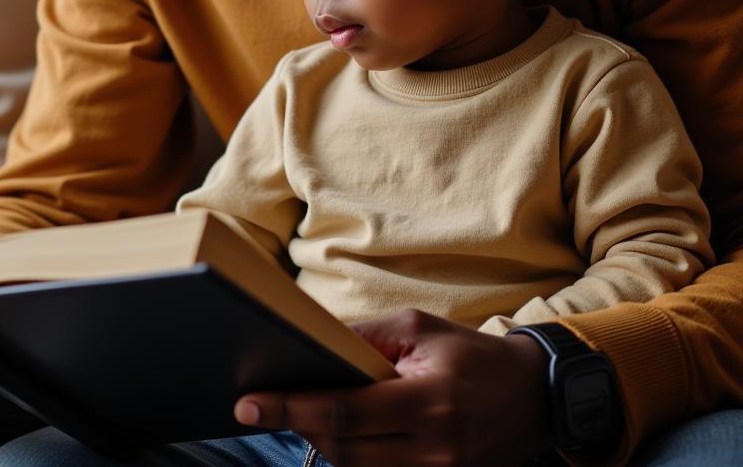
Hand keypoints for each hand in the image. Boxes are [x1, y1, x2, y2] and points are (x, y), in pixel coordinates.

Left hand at [234, 309, 551, 466]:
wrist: (534, 395)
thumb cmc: (471, 353)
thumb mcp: (419, 328)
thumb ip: (364, 337)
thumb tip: (312, 344)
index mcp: (429, 401)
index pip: (345, 412)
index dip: (292, 409)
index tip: (248, 404)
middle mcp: (434, 448)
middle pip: (344, 450)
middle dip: (298, 427)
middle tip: (263, 404)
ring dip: (322, 444)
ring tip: (297, 414)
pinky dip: (352, 458)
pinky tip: (337, 434)